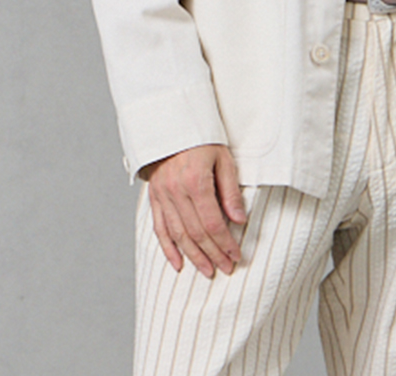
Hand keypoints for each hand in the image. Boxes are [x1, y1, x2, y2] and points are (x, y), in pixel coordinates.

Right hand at [143, 144, 246, 277]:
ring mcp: (163, 196)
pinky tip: (178, 263)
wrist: (171, 124)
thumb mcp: (223, 158)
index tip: (236, 255)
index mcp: (196, 181)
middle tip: (226, 268)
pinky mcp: (155, 197)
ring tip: (207, 270)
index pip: (213, 223)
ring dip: (193, 256)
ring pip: (178, 235)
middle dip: (212, 254)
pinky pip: (160, 228)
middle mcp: (176, 192)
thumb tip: (240, 220)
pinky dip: (168, 248)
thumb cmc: (202, 139)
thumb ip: (231, 190)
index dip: (225, 243)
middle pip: (196, 233)